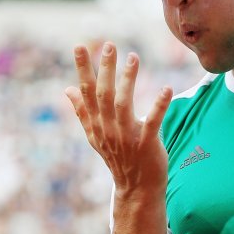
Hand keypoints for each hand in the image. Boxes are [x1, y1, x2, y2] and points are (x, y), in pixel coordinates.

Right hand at [65, 42, 171, 199]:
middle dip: (106, 69)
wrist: (136, 188)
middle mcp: (108, 129)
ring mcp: (126, 137)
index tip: (79, 46)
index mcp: (96, 124)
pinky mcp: (146, 144)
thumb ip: (82, 111)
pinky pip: (152, 122)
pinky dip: (159, 105)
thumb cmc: (118, 157)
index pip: (86, 92)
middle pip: (104, 94)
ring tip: (134, 57)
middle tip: (109, 45)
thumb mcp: (95, 135)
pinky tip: (166, 89)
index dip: (83, 69)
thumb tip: (67, 89)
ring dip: (128, 80)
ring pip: (124, 104)